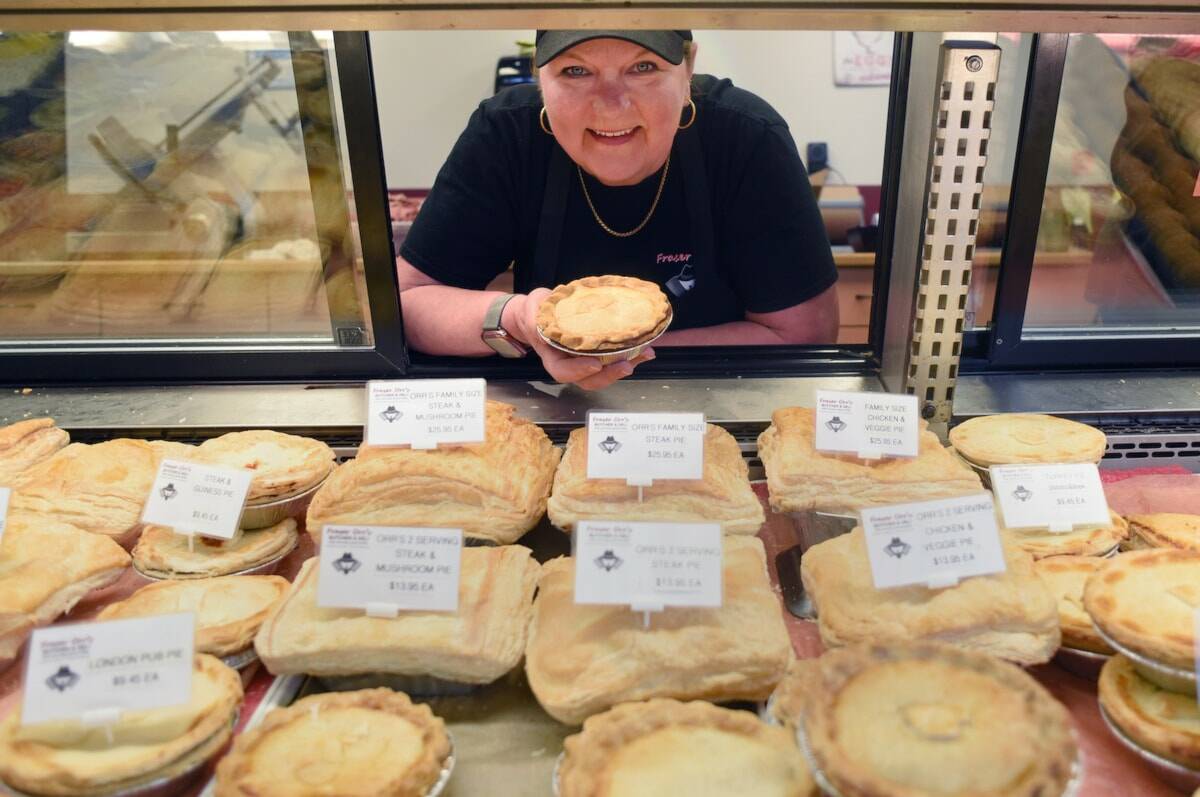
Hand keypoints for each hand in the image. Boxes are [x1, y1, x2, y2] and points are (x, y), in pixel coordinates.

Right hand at [504, 289, 655, 390]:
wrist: (540, 313)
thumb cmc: (536, 312)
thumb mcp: (533, 308)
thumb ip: (537, 313)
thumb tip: (544, 314)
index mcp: (552, 357)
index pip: (563, 372)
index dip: (578, 371)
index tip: (594, 364)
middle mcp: (570, 364)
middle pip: (589, 379)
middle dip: (609, 375)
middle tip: (627, 365)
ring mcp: (585, 360)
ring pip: (605, 373)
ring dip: (626, 366)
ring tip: (645, 354)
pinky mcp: (599, 353)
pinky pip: (613, 359)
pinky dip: (631, 355)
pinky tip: (645, 347)